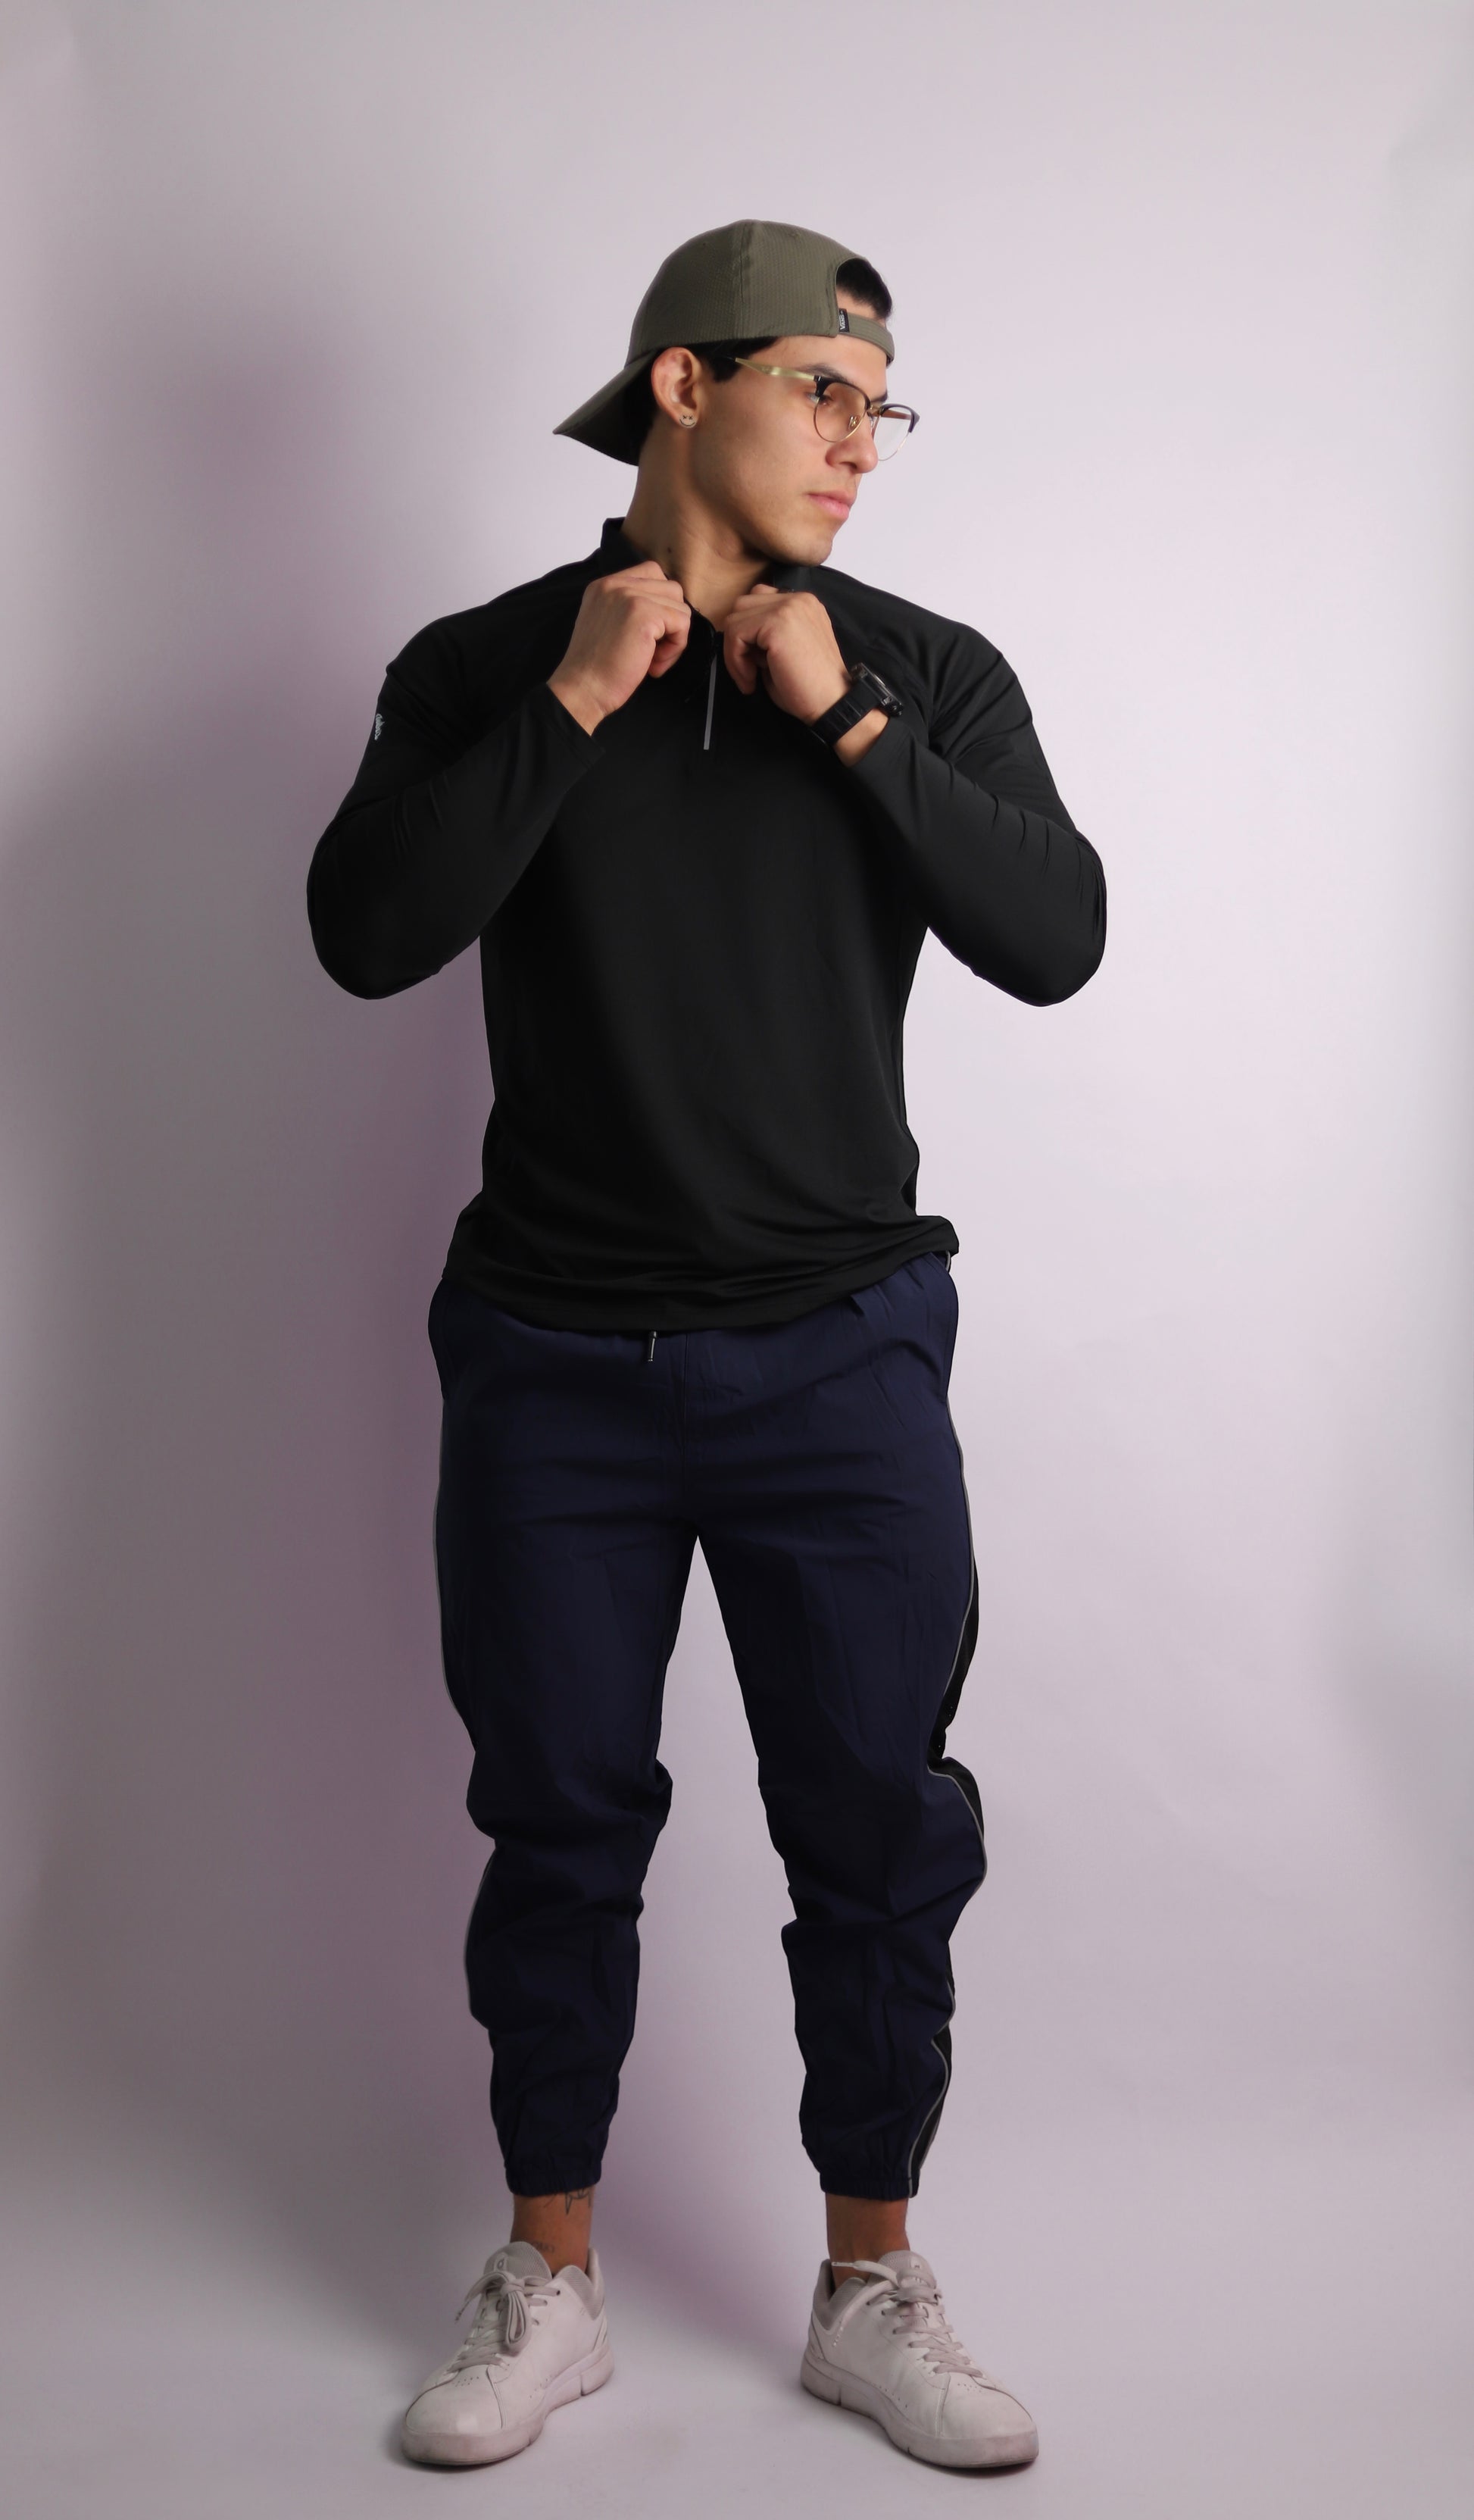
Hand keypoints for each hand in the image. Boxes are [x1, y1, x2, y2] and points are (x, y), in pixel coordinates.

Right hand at [548, 562, 690, 733]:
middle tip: (653, 651)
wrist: (582, 689)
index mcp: (604, 585)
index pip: (652, 573)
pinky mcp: (644, 614)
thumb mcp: (607, 624)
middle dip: (671, 622)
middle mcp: (615, 584)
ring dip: (675, 637)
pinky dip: (676, 648)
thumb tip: (668, 610)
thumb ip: (628, 609)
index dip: (661, 605)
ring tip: (653, 660)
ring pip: (680, 606)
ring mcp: (629, 596)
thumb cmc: (596, 669)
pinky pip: (682, 622)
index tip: (648, 635)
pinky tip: (654, 665)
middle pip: (671, 589)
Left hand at [722, 586, 849, 722]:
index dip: (748, 633)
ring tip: (750, 677)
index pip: (758, 602)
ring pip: (735, 617)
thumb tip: (739, 638)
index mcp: (802, 604)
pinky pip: (736, 633)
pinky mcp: (777, 622)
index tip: (753, 665)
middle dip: (738, 640)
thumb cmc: (810, 688)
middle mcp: (797, 599)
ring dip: (735, 651)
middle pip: (744, 605)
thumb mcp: (784, 652)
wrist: (832, 703)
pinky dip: (735, 660)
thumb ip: (765, 637)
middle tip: (749, 672)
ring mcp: (788, 607)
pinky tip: (751, 679)